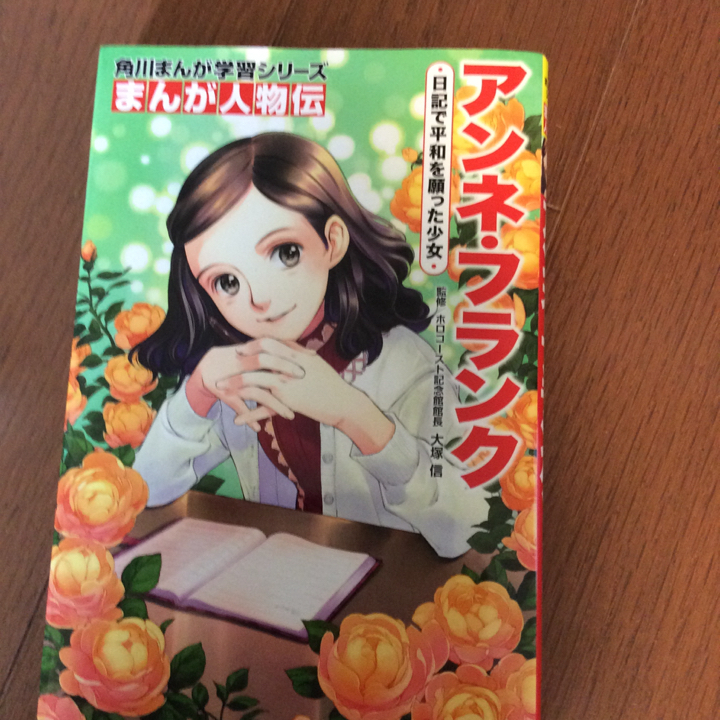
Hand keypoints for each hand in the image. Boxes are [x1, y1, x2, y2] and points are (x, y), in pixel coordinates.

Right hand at [185, 343, 305, 430]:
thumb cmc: (236, 360)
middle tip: (303, 381)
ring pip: (257, 393)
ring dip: (275, 405)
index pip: (274, 347)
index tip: (312, 358)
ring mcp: (235, 380)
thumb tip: (300, 350)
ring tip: (291, 416)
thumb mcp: (254, 351)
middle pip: (266, 364)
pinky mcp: (226, 393)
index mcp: (251, 352)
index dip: (293, 351)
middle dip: (285, 371)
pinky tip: (260, 428)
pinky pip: (240, 407)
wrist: (207, 368)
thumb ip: (274, 350)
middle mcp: (243, 364)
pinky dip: (250, 418)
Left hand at [217, 338, 394, 453]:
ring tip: (220, 389)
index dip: (252, 345)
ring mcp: (287, 384)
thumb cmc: (330, 382)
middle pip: (256, 359)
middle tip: (225, 367)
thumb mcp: (315, 362)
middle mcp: (288, 367)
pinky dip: (248, 414)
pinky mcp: (287, 402)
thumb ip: (299, 352)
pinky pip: (262, 407)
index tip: (241, 349)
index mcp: (295, 355)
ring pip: (254, 381)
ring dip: (234, 384)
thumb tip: (287, 345)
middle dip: (238, 363)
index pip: (268, 343)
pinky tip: (236, 420)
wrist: (342, 402)